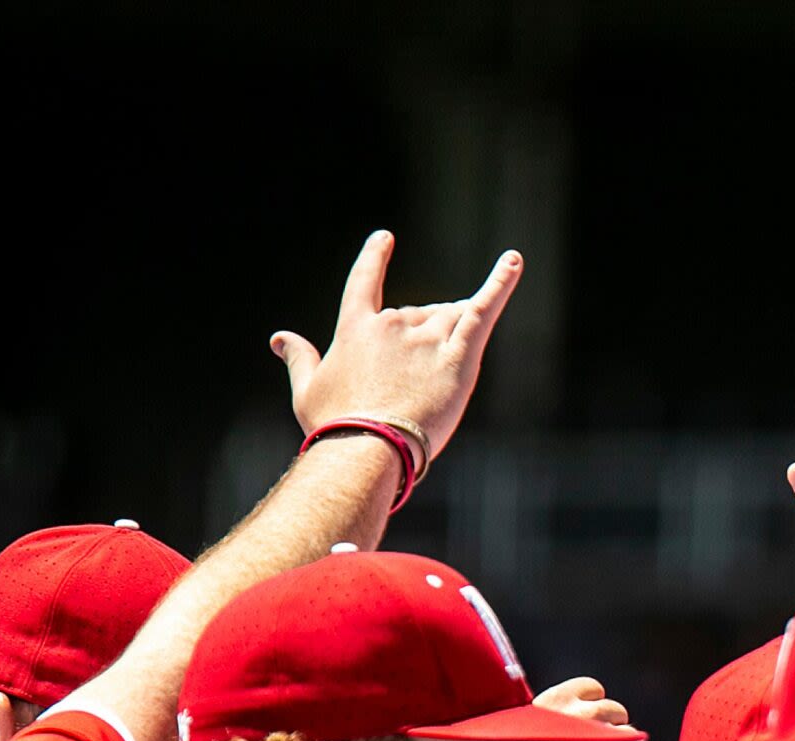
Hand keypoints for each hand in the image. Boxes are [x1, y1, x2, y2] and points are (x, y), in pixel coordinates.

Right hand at [272, 231, 523, 455]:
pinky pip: (484, 311)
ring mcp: (427, 338)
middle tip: (418, 388)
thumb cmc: (335, 427)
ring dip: (454, 336)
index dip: (375, 258)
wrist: (367, 448)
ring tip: (443, 375)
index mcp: (356, 329)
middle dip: (427, 341)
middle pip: (422, 312)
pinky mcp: (458, 357)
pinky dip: (501, 284)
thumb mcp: (307, 391)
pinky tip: (515, 260)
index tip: (384, 238)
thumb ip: (299, 358)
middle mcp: (392, 325)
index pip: (365, 281)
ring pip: (452, 316)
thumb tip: (279, 337)